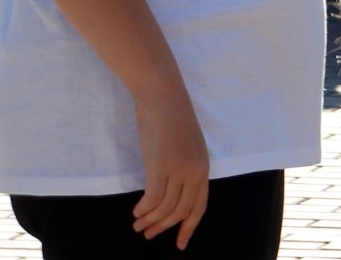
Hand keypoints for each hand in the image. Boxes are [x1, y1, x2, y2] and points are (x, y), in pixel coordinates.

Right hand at [130, 86, 209, 247]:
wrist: (163, 96)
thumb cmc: (170, 119)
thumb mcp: (185, 146)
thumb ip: (184, 168)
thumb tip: (173, 192)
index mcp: (203, 167)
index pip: (199, 206)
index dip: (189, 227)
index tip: (179, 244)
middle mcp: (195, 170)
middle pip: (180, 211)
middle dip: (164, 227)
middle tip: (148, 235)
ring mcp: (178, 168)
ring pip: (165, 208)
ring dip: (150, 220)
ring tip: (138, 225)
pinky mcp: (160, 165)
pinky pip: (152, 198)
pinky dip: (143, 209)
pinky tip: (136, 211)